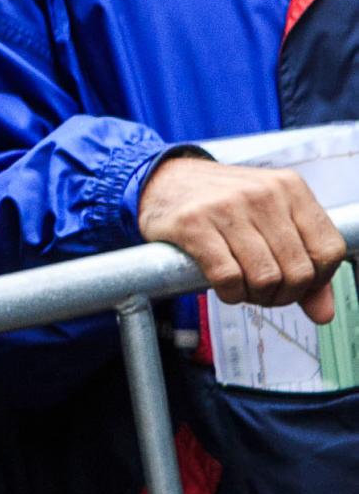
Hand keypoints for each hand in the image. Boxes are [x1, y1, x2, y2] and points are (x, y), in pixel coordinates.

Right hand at [139, 154, 345, 324]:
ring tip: (244, 290)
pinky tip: (225, 288)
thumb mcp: (270, 220)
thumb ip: (302, 262)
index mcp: (290, 188)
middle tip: (265, 294)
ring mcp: (227, 207)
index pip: (328, 250)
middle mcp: (263, 194)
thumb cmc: (221, 204)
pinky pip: (228, 277)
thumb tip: (323, 313)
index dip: (317, 280)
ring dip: (256, 297)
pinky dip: (230, 294)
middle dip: (283, 295)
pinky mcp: (193, 224)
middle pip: (298, 271)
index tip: (296, 285)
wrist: (164, 180)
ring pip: (265, 277)